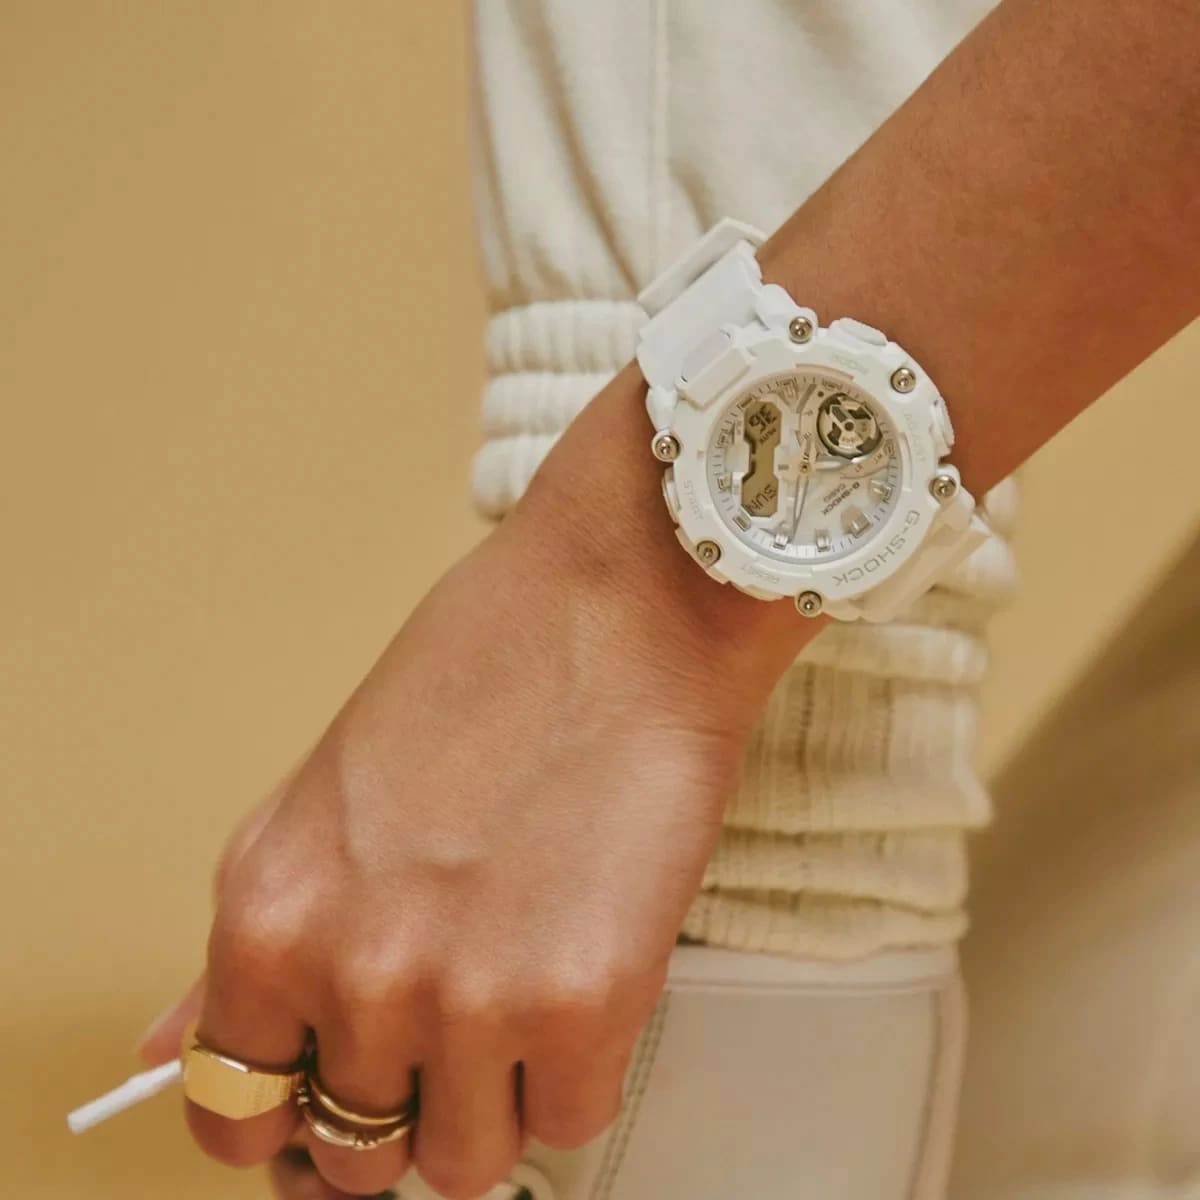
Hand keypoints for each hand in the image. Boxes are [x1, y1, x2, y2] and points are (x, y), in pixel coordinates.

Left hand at [142, 367, 812, 1198]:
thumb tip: (182, 1050)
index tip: (327, 1107)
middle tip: (456, 1021)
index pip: (230, 1111)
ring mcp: (465, 997)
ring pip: (466, 1160)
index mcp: (268, 913)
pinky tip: (586, 970)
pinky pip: (567, 1118)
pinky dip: (579, 1067)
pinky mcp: (581, 1004)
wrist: (619, 607)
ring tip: (528, 985)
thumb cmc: (491, 667)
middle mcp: (351, 969)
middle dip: (404, 1103)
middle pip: (356, 1155)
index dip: (285, 1120)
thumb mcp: (332, 794)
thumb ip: (265, 941)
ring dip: (497, 1094)